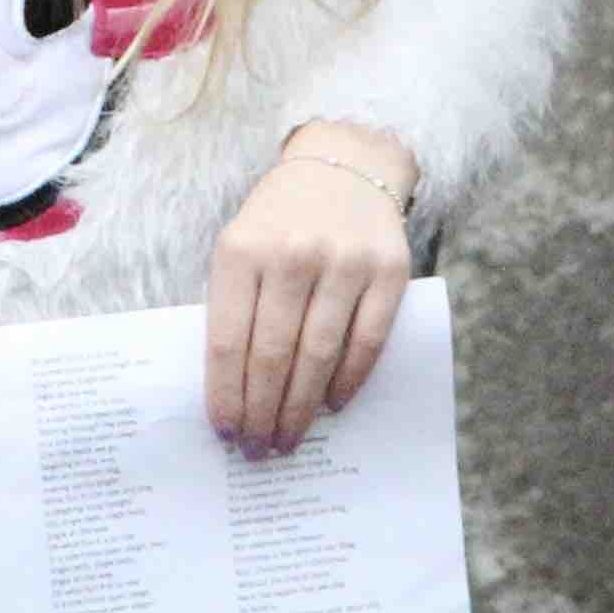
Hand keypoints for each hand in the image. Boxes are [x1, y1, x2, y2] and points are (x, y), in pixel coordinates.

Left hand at [207, 123, 415, 455]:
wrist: (345, 163)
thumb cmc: (281, 219)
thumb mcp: (241, 245)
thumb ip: (234, 305)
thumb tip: (230, 391)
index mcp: (242, 249)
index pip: (226, 341)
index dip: (225, 395)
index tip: (224, 432)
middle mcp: (292, 253)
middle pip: (271, 356)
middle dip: (261, 413)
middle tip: (257, 450)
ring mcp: (344, 261)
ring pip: (318, 356)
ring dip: (300, 408)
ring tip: (288, 438)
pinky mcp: (389, 270)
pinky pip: (367, 342)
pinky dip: (348, 381)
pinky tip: (331, 405)